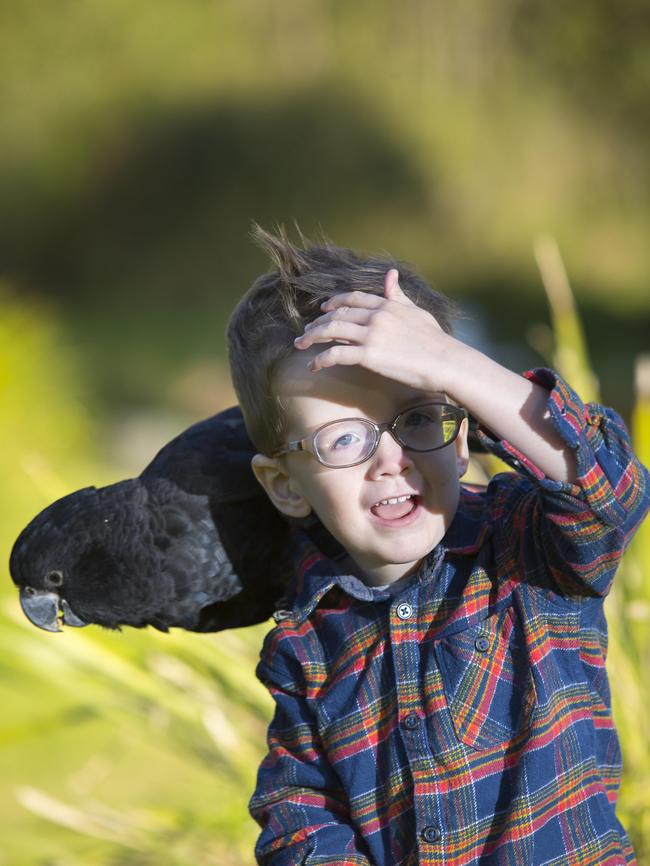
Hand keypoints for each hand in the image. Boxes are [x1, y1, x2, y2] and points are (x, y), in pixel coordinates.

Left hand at [293, 269, 454, 392]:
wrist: (446, 361)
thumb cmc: (435, 340)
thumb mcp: (416, 311)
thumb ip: (398, 295)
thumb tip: (390, 275)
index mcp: (386, 305)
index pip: (352, 299)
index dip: (334, 303)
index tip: (323, 309)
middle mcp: (376, 316)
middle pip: (337, 314)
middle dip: (318, 323)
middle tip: (305, 332)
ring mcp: (371, 335)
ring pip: (331, 331)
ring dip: (312, 337)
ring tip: (301, 345)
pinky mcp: (369, 356)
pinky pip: (336, 355)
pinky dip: (321, 360)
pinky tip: (313, 367)